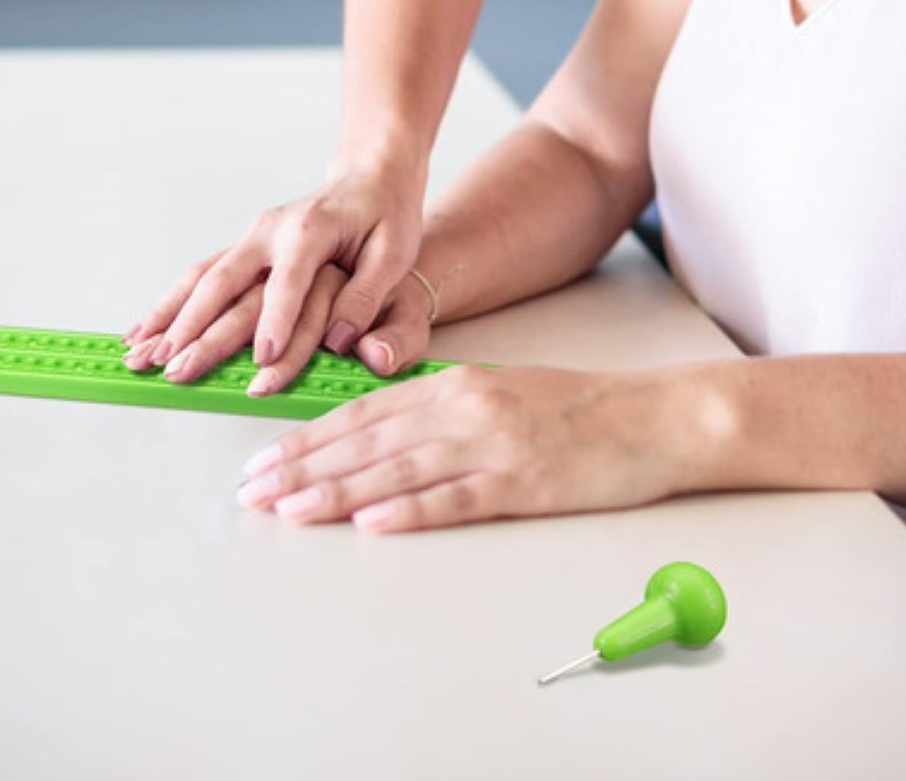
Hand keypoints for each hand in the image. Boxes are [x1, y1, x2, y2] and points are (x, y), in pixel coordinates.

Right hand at [123, 162, 424, 386]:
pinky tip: (147, 330)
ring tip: (140, 354)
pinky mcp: (245, 247)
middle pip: (225, 281)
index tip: (264, 359)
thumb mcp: (393, 251)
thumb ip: (366, 294)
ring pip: (200, 278)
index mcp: (309, 230)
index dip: (276, 321)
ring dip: (167, 317)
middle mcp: (270, 231)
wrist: (370, 174)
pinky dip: (171, 304)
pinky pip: (200, 275)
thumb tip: (340, 339)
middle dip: (196, 327)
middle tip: (177, 367)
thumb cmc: (385, 213)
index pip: (288, 281)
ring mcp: (252, 238)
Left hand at [236, 364, 701, 529]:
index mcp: (459, 383)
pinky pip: (455, 499)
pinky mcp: (524, 483)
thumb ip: (444, 409)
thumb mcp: (503, 391)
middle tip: (253, 489)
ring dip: (335, 491)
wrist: (652, 417)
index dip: (310, 436)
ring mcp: (493, 445)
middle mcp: (466, 407)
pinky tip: (370, 524)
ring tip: (288, 510)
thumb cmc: (578, 407)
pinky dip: (409, 512)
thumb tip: (384, 438)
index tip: (267, 459)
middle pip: (368, 439)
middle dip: (303, 465)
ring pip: (397, 469)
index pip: (366, 411)